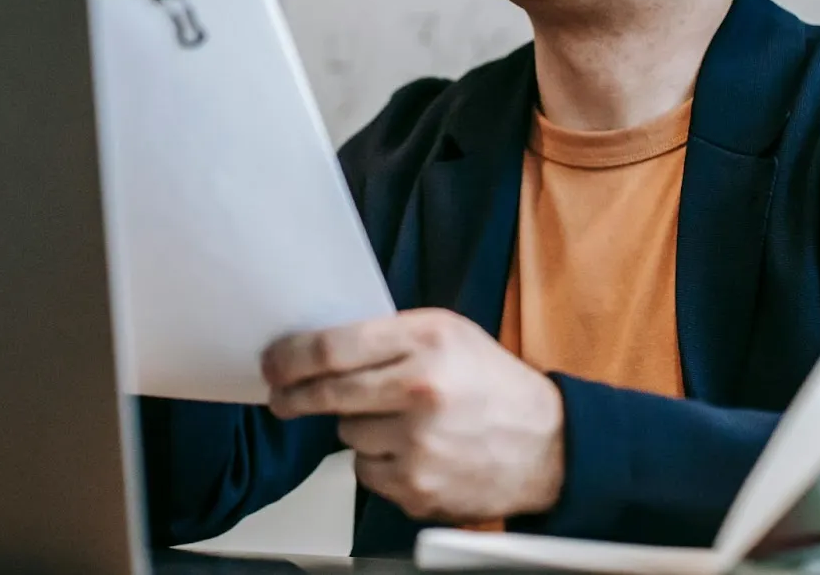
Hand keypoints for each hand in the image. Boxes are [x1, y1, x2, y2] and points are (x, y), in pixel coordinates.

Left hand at [263, 308, 564, 524]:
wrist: (546, 444)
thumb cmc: (491, 384)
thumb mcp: (446, 333)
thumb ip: (388, 336)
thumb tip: (318, 345)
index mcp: (426, 341)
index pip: (332, 348)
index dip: (290, 357)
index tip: (273, 362)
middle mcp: (420, 391)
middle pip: (326, 394)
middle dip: (293, 395)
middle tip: (284, 395)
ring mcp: (419, 444)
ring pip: (346, 434)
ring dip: (357, 426)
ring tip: (400, 421)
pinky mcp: (418, 487)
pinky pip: (366, 471)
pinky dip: (379, 461)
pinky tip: (412, 449)